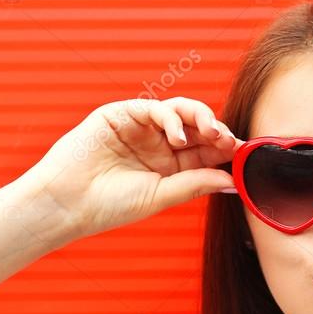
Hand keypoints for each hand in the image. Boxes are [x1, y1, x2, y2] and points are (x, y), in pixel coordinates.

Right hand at [20, 96, 245, 239]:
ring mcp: (141, 128)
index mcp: (170, 166)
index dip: (226, 150)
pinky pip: (153, 108)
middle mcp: (158, 144)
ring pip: (180, 112)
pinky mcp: (121, 114)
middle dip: (218, 131)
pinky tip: (177, 136)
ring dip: (201, 118)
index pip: (205, 151)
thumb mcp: (161, 196)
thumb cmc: (110, 206)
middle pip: (197, 129)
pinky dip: (171, 118)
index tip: (245, 154)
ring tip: (212, 132)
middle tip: (231, 141)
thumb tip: (232, 180)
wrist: (68, 203)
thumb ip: (195, 183)